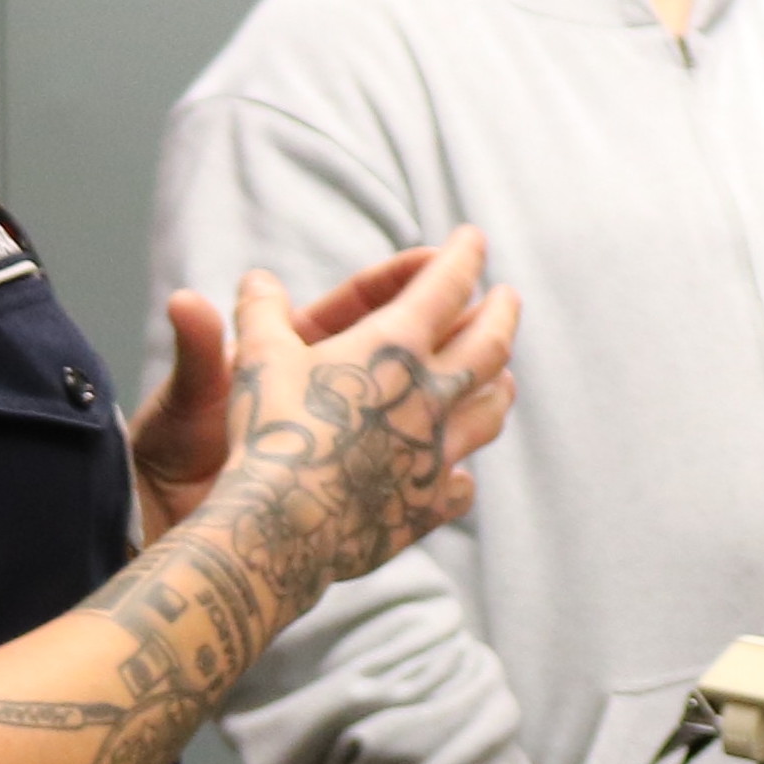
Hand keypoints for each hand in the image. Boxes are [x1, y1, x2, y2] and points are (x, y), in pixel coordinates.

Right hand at [186, 236, 518, 595]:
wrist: (282, 525)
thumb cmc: (268, 431)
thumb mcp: (255, 359)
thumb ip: (262, 314)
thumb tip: (257, 279)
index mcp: (396, 346)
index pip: (444, 286)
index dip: (462, 257)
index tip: (474, 238)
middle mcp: (432, 394)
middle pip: (489, 344)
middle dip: (502, 312)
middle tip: (508, 296)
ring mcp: (439, 452)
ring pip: (490, 411)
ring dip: (499, 386)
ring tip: (504, 376)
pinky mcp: (430, 504)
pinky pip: (459, 486)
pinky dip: (461, 475)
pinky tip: (459, 475)